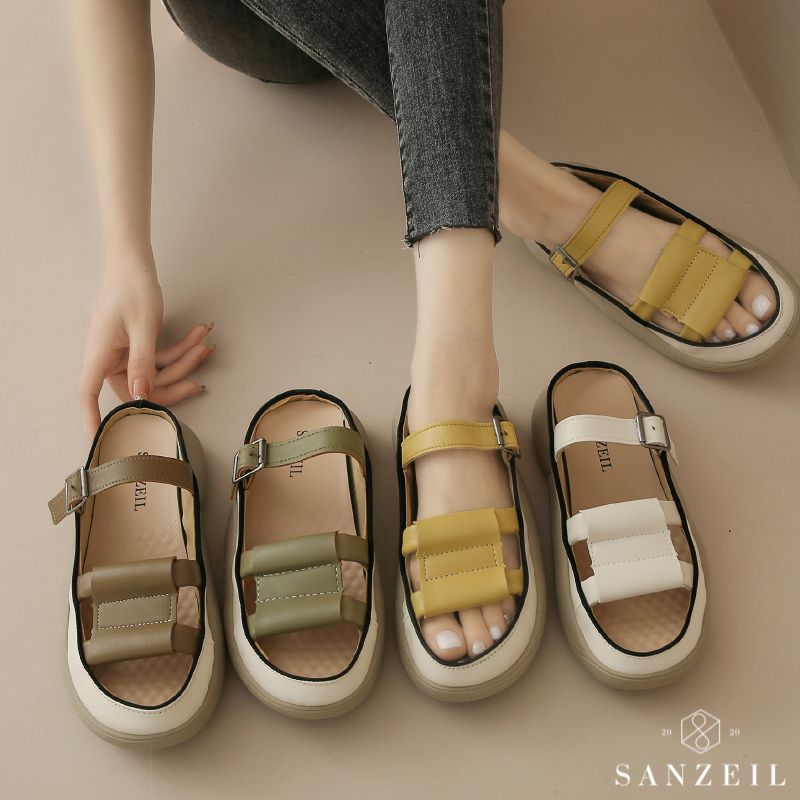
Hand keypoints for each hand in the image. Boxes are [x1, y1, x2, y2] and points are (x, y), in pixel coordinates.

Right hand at [78, 254, 214, 435]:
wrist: (135, 261)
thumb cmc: (132, 288)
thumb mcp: (142, 327)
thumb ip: (143, 363)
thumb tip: (140, 396)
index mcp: (100, 355)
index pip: (88, 395)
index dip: (93, 418)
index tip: (98, 441)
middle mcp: (109, 358)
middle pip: (141, 388)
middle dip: (174, 382)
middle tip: (199, 378)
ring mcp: (125, 353)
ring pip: (158, 373)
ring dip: (184, 360)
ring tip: (206, 341)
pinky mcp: (139, 345)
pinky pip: (162, 357)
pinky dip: (182, 348)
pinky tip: (200, 335)